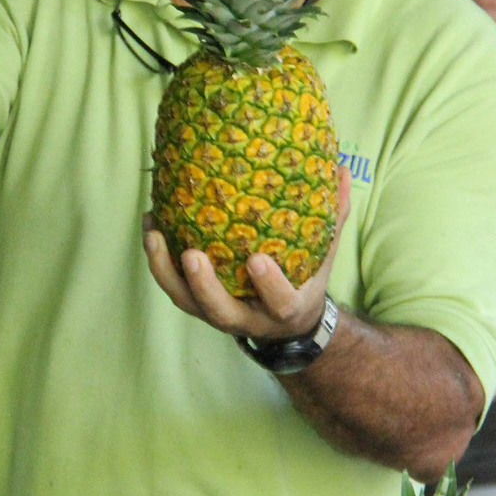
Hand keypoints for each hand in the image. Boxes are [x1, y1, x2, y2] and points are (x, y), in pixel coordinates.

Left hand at [142, 168, 352, 343]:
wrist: (284, 325)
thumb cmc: (304, 280)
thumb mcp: (324, 257)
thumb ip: (334, 218)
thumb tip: (344, 170)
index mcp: (283, 309)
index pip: (279, 303)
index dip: (268, 286)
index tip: (257, 261)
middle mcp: (247, 318)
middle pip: (220, 312)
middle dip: (204, 287)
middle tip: (191, 255)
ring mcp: (217, 313)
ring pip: (186, 302)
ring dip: (165, 270)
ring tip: (154, 233)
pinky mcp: (196, 304)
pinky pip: (172, 286)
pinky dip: (158, 259)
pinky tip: (151, 224)